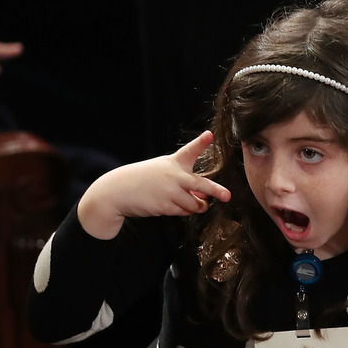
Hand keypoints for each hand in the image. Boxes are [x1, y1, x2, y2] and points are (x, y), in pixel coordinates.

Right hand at [77, 131, 231, 239]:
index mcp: (174, 162)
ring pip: (195, 204)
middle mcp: (174, 175)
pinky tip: (172, 205)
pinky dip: (184, 211)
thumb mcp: (164, 172)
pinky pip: (184, 212)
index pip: (190, 150)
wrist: (119, 190)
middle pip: (200, 184)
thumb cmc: (145, 179)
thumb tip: (205, 198)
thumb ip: (186, 182)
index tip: (209, 134)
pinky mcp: (165, 206)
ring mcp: (169, 191)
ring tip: (192, 201)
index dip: (201, 142)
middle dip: (216, 190)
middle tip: (227, 196)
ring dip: (197, 206)